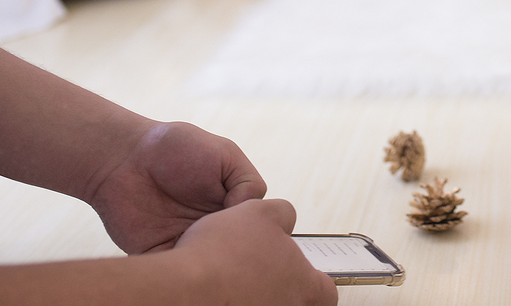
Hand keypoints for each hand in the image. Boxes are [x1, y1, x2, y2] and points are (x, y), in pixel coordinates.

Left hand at [86, 121, 267, 252]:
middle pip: (237, 250)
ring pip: (211, 264)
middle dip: (238, 250)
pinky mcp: (161, 253)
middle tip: (225, 233)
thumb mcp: (226, 153)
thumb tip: (251, 217)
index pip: (259, 227)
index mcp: (233, 204)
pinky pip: (177, 271)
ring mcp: (188, 240)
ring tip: (203, 237)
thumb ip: (248, 183)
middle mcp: (213, 225)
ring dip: (212, 259)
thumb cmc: (176, 147)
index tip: (249, 221)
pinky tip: (185, 249)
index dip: (260, 228)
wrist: (125, 156)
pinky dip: (184, 268)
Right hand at [175, 198, 337, 305]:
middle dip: (283, 286)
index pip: (328, 291)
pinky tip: (216, 290)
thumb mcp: (260, 213)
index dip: (317, 280)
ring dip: (256, 293)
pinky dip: (234, 299)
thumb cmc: (222, 256)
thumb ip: (282, 214)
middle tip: (264, 274)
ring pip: (269, 304)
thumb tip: (284, 220)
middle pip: (297, 300)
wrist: (183, 289)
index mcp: (303, 286)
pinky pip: (241, 305)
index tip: (307, 274)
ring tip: (233, 279)